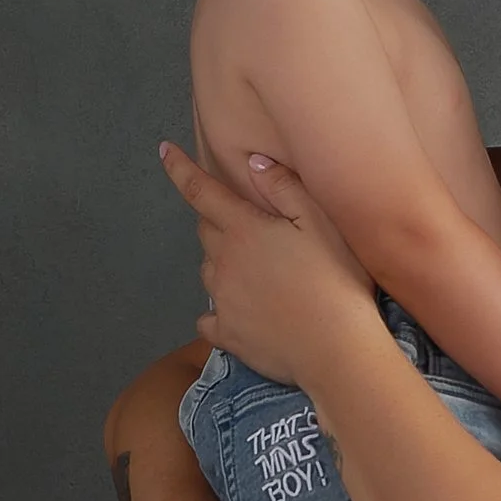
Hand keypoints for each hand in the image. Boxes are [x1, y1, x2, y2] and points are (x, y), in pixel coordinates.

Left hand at [159, 141, 374, 385]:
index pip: (200, 191)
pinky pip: (210, 318)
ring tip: (262, 275)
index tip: (164, 150)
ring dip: (224, 265)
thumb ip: (284, 188)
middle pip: (207, 232)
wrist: (337, 350)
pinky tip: (244, 313)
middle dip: (220, 223)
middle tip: (254, 230)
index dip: (179, 168)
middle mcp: (223, 263)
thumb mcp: (321, 222)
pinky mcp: (227, 335)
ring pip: (209, 272)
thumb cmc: (337, 281)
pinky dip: (221, 312)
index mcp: (243, 230)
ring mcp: (221, 301)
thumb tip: (253, 163)